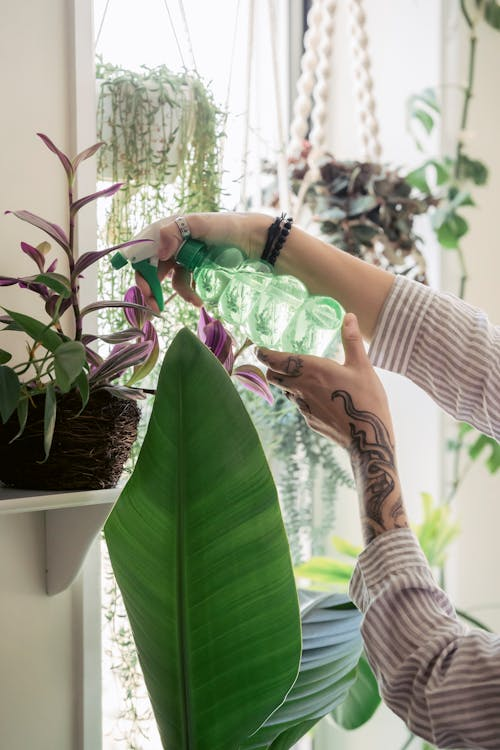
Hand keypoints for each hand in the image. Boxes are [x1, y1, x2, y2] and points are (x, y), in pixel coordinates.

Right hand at [135, 213, 269, 311]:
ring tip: (194, 302)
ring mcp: (185, 258)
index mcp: (168, 230)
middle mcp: (173, 244)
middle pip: (153, 269)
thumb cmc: (226, 226)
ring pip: (171, 281)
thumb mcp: (198, 223)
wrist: (253, 238)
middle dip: (151, 289)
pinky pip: (186, 284)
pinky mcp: (197, 269)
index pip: (144, 252)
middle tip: (155, 306)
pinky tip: (199, 300)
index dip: (141, 271)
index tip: (146, 288)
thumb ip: (173, 232)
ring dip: (178, 293)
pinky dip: (190, 294)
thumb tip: (160, 253)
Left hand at [257, 313, 393, 451]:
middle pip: (273, 376)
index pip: (276, 361)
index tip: (259, 349)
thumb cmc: (366, 399)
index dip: (264, 354)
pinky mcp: (310, 420)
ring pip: (286, 391)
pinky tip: (320, 396)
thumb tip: (349, 316)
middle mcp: (302, 388)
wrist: (368, 438)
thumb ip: (352, 341)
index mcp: (312, 370)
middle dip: (272, 367)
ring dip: (288, 383)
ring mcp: (304, 407)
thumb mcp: (362, 366)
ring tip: (301, 376)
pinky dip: (303, 397)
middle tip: (277, 360)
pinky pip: (300, 405)